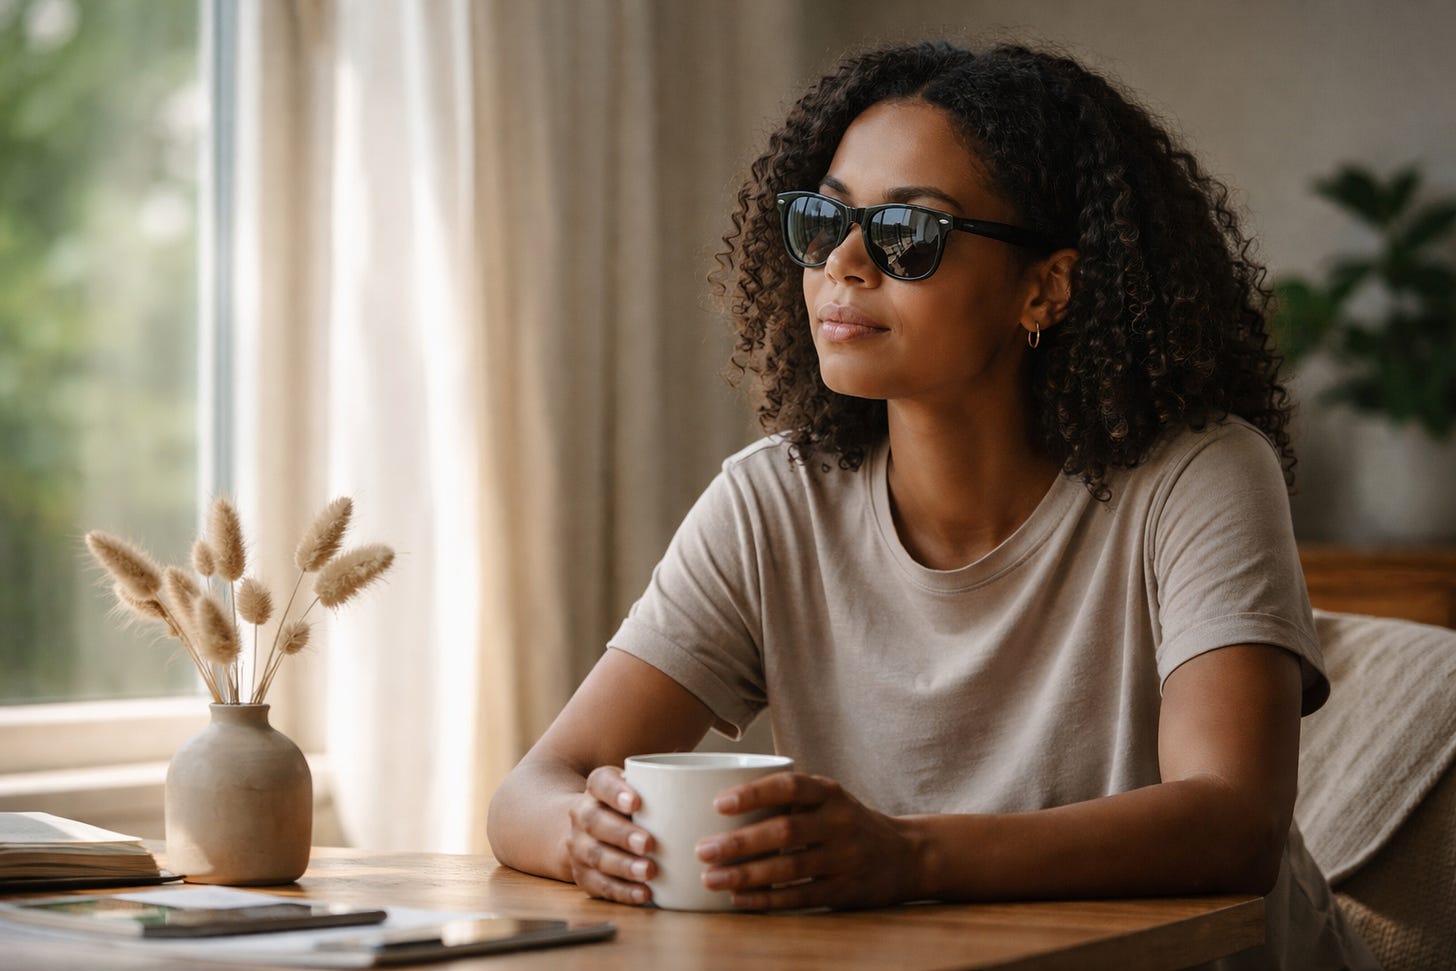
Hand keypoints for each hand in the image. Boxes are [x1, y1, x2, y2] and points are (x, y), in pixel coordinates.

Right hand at [564, 765, 656, 905]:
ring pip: (595, 856)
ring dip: (623, 866)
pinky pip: (599, 885)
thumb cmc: (630, 807)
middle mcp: (582, 814)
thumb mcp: (640, 789)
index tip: (636, 802)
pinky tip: (643, 893)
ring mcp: (579, 846)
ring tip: (648, 872)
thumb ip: (663, 785)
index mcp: (597, 788)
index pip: (601, 783)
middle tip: (648, 843)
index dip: (615, 792)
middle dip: (621, 834)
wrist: (590, 830)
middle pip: (595, 822)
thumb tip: (710, 786)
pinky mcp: (583, 875)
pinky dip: (622, 891)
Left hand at [694, 772, 921, 909]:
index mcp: (830, 793)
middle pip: (785, 831)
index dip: (754, 794)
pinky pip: (800, 896)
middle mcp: (840, 822)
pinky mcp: (844, 890)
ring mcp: (844, 858)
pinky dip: (767, 900)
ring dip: (747, 875)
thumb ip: (789, 797)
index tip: (718, 803)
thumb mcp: (828, 798)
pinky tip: (739, 899)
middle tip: (703, 849)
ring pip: (790, 868)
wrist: (905, 855)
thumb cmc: (847, 822)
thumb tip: (717, 798)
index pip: (791, 787)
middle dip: (740, 843)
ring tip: (711, 878)